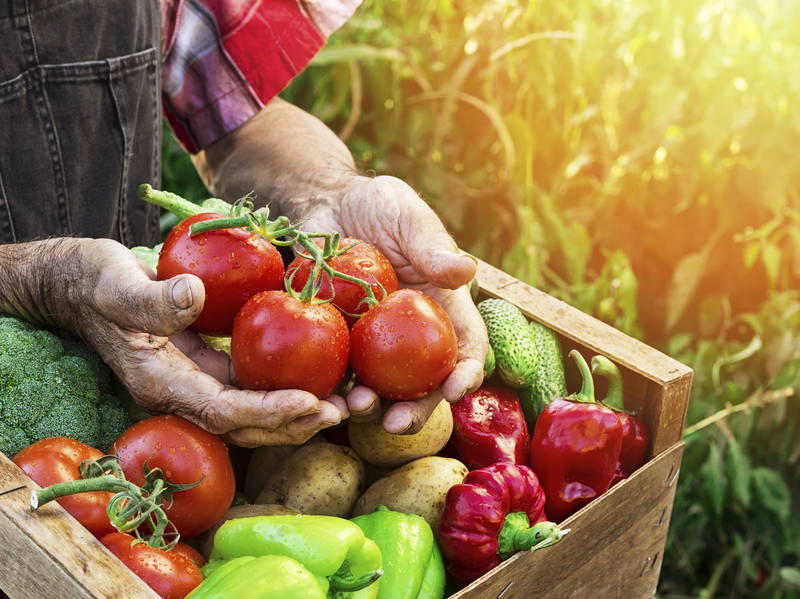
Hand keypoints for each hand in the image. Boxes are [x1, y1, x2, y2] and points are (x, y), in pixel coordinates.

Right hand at [11, 238, 346, 445]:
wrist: (79, 285)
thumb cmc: (94, 281)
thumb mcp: (115, 283)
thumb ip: (151, 298)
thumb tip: (194, 297)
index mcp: (160, 382)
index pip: (223, 411)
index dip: (267, 412)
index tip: (311, 402)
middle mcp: (181, 393)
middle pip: (245, 426)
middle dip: (293, 424)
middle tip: (343, 412)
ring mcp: (194, 383)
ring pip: (252, 412)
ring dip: (296, 412)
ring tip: (343, 403)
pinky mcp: (206, 367)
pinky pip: (250, 386)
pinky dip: (283, 387)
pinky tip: (317, 375)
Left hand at [191, 98, 488, 432]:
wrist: (325, 205)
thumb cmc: (378, 205)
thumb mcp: (407, 217)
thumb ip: (431, 245)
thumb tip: (465, 271)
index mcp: (442, 308)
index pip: (466, 347)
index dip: (466, 372)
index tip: (455, 389)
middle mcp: (412, 336)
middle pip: (424, 383)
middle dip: (415, 410)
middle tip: (396, 423)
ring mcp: (373, 343)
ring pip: (378, 388)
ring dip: (368, 407)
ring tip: (352, 408)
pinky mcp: (335, 342)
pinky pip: (334, 372)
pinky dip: (328, 389)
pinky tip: (315, 396)